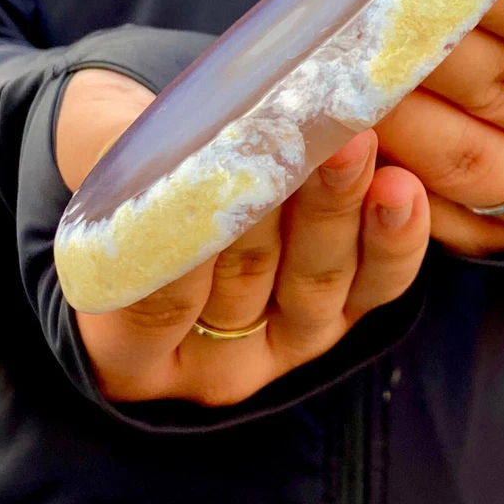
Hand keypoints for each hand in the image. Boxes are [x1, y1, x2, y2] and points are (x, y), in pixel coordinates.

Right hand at [56, 69, 429, 405]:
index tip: (212, 182)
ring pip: (315, 282)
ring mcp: (286, 340)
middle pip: (245, 285)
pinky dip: (394, 237)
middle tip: (295, 142)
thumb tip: (166, 148)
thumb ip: (121, 162)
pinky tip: (403, 189)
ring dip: (338, 209)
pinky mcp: (345, 310)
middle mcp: (212, 362)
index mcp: (128, 352)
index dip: (189, 245)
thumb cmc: (131, 160)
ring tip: (355, 145)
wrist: (189, 154)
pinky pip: (376, 285)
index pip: (158, 302)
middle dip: (275, 209)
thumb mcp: (101, 152)